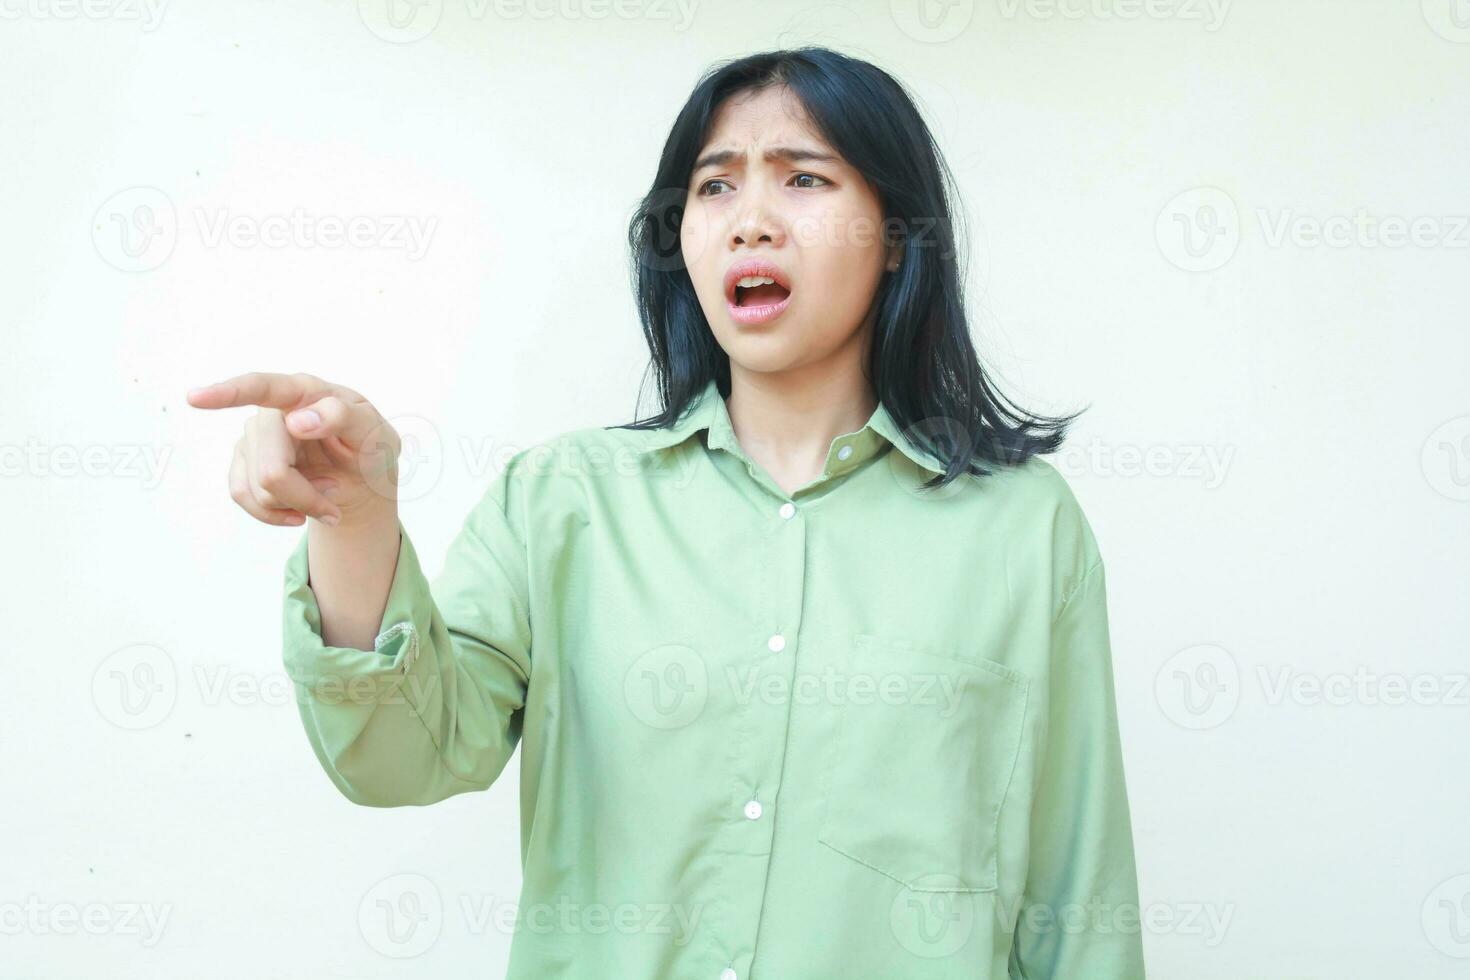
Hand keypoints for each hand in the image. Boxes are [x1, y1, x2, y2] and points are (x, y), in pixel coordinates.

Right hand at [186, 371, 400, 527]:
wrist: (362, 476)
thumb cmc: (370, 447)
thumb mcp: (376, 432)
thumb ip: (343, 417)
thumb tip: (297, 420)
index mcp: (304, 392)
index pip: (262, 388)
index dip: (227, 394)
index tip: (194, 398)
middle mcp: (271, 411)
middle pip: (270, 469)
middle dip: (305, 495)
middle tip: (337, 493)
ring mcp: (254, 436)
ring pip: (258, 489)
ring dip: (297, 504)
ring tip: (326, 495)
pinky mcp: (244, 461)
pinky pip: (243, 497)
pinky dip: (276, 514)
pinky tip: (300, 510)